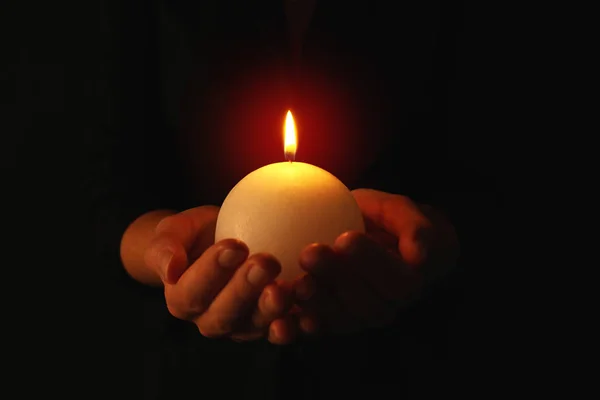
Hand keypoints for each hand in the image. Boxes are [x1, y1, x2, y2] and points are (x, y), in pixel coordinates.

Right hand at [144, 206, 296, 343]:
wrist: (217, 243)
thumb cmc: (193, 234)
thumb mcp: (174, 230)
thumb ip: (165, 248)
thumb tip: (170, 270)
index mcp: (182, 301)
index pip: (193, 291)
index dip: (213, 272)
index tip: (234, 246)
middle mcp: (210, 321)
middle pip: (226, 314)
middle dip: (246, 290)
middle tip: (266, 262)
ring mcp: (242, 327)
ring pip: (256, 324)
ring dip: (274, 308)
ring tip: (290, 285)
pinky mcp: (270, 325)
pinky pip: (284, 326)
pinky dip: (298, 319)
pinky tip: (311, 300)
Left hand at [295, 189, 458, 333]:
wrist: (368, 240)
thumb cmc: (387, 223)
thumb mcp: (403, 212)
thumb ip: (414, 228)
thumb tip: (419, 256)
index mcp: (406, 283)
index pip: (395, 280)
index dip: (370, 262)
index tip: (345, 237)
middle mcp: (383, 307)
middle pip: (364, 303)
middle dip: (335, 279)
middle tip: (309, 253)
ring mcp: (355, 319)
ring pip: (339, 319)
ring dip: (315, 303)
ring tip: (293, 283)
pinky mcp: (326, 323)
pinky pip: (313, 329)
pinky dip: (295, 328)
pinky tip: (278, 319)